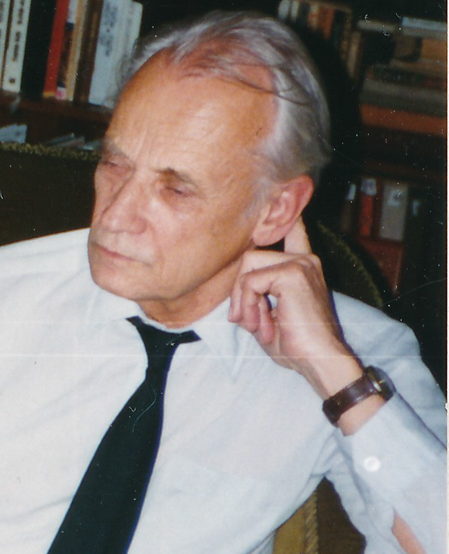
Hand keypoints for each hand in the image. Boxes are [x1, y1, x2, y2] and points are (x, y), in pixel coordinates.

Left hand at [229, 220, 373, 409]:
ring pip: (246, 268)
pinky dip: (248, 305)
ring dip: (243, 301)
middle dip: (239, 292)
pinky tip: (262, 323)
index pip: (293, 231)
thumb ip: (254, 294)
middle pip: (249, 256)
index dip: (287, 215)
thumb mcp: (268, 313)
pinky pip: (250, 282)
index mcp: (301, 267)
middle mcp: (304, 260)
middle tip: (250, 321)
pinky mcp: (293, 273)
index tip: (290, 194)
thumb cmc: (294, 343)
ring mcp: (300, 264)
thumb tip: (236, 286)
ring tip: (258, 324)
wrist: (317, 360)